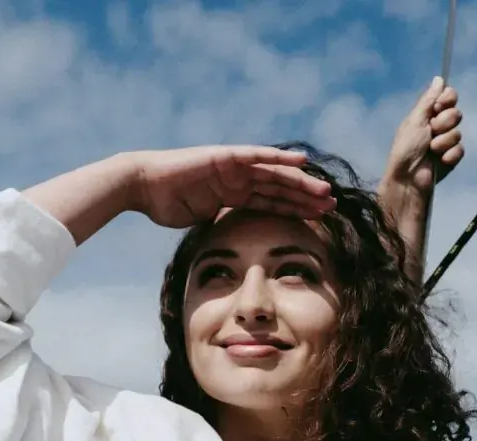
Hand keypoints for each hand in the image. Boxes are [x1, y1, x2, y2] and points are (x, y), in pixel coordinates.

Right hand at [127, 146, 335, 228]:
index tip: (320, 220)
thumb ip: (222, 226)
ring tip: (325, 190)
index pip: (273, 204)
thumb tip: (233, 248)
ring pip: (275, 174)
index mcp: (235, 196)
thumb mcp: (203, 221)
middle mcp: (239, 179)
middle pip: (280, 188)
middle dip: (306, 197)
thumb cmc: (166, 204)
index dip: (296, 210)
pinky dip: (280, 158)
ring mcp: (234, 167)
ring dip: (301, 181)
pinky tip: (302, 161)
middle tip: (333, 205)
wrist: (143, 186)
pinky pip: (258, 156)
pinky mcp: (226, 156)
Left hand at [384, 77, 464, 192]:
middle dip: (444, 122)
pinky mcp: (451, 157)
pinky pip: (460, 150)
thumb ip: (428, 100)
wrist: (408, 179)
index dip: (447, 99)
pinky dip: (449, 155)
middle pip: (456, 113)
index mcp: (427, 114)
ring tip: (431, 150)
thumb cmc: (405, 149)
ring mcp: (445, 142)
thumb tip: (439, 79)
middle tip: (431, 131)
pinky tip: (439, 161)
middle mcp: (438, 126)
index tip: (438, 106)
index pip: (448, 96)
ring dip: (443, 141)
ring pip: (458, 132)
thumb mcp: (415, 121)